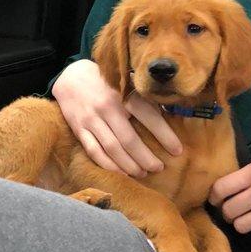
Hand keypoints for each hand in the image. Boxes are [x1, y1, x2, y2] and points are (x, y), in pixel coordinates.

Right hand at [52, 59, 181, 177]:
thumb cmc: (109, 85)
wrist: (72, 78)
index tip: (177, 150)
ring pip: (112, 148)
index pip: (149, 117)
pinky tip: (121, 172)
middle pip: (130, 140)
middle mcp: (108, 108)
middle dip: (146, 158)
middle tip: (158, 168)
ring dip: (129, 165)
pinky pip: (94, 151)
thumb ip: (145, 101)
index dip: (165, 136)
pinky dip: (109, 165)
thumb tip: (170, 120)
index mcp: (124, 95)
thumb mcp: (128, 86)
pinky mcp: (79, 129)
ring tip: (142, 173)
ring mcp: (91, 120)